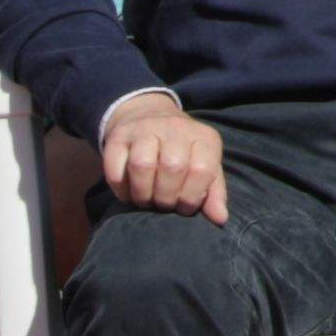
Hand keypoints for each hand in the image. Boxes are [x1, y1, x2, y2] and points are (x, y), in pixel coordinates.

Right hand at [98, 90, 235, 222]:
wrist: (148, 116)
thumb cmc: (183, 152)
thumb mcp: (206, 166)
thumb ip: (213, 193)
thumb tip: (220, 219)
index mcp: (203, 137)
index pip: (202, 169)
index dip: (192, 196)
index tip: (184, 206)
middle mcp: (175, 128)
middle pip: (172, 167)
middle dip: (167, 197)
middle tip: (163, 205)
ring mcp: (144, 129)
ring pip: (142, 165)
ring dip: (143, 193)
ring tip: (146, 200)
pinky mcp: (117, 136)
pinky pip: (115, 168)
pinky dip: (121, 189)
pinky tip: (128, 193)